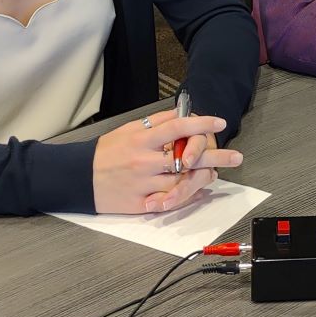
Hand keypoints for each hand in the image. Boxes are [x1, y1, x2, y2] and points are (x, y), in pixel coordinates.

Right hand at [91, 109, 241, 214]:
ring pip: (182, 182)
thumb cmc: (106, 152)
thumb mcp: (129, 129)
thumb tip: (181, 113)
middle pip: (187, 158)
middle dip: (215, 156)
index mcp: (142, 138)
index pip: (177, 127)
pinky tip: (197, 192)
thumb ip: (156, 122)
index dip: (201, 123)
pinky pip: (170, 201)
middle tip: (235, 157)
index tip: (219, 122)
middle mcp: (145, 161)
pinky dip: (186, 196)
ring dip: (203, 178)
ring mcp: (144, 183)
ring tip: (215, 173)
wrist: (79, 178)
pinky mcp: (141, 203)